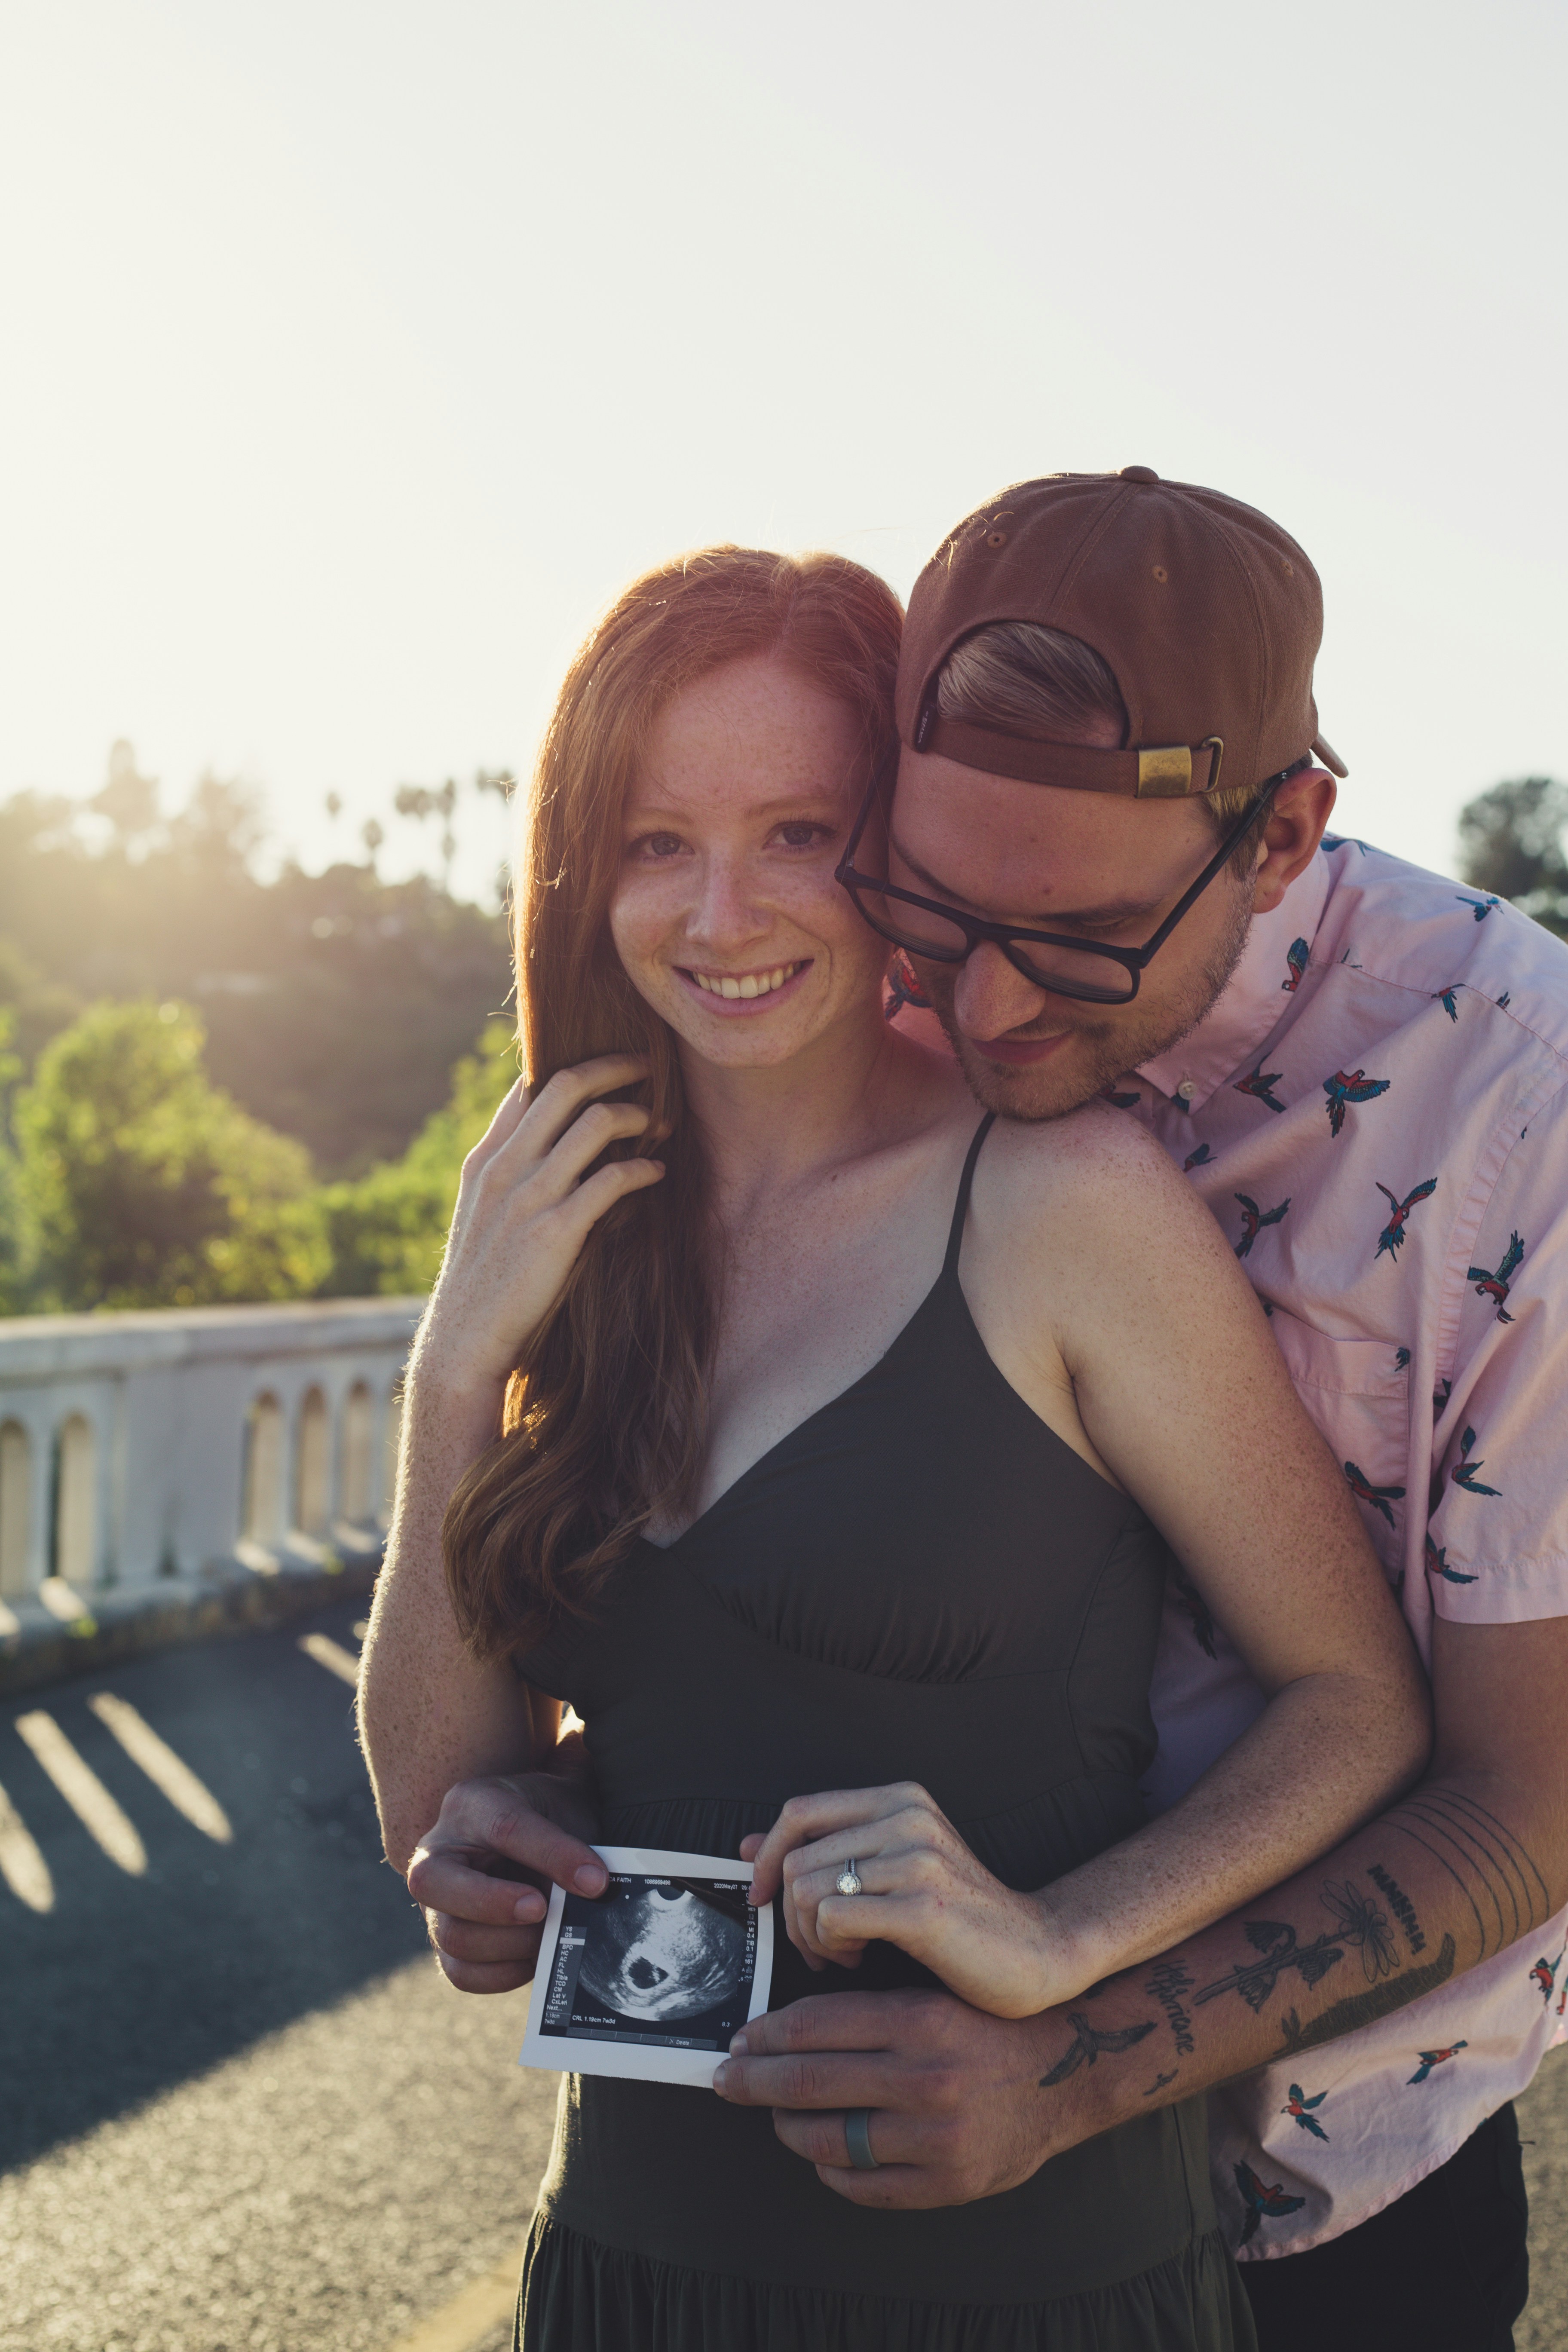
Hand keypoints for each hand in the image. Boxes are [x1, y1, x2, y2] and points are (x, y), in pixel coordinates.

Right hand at [406, 1745, 604, 1993]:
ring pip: (451, 1935)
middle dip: (494, 1903)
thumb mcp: (566, 1812)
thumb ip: (572, 1845)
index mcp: (473, 1804)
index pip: (504, 1827)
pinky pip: (460, 1973)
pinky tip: (535, 1958)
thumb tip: (593, 1889)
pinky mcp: (445, 1942)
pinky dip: (503, 1974)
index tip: (595, 1882)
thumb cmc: (552, 1817)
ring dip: (510, 1944)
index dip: (551, 1855)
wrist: (538, 1832)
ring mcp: (435, 1901)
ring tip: (549, 1936)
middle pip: (433, 1882)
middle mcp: (438, 1851)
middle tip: (543, 1910)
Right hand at [415, 1053, 664, 1415]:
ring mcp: (530, 1198)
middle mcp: (506, 1169)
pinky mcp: (557, 1232)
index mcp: (486, 1160)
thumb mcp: (482, 1214)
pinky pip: (611, 1180)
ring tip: (660, 1121)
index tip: (608, 1061)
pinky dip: (642, 1169)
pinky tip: (658, 1172)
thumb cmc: (482, 1280)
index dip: (571, 1063)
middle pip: (564, 1086)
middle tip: (647, 1066)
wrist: (465, 1341)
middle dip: (613, 1066)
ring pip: (594, 1124)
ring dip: (636, 1114)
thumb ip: (510, 1174)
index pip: (526, 1086)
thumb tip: (550, 1144)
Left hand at [712, 1988, 1092, 2208]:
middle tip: (727, 2079)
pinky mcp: (948, 2183)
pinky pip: (863, 2185)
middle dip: (754, 2081)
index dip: (766, 2035)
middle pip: (809, 2082)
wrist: (1066, 2071)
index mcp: (919, 2020)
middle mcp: (926, 2078)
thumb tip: (782, 2032)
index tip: (740, 2040)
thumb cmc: (984, 2029)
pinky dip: (830, 2170)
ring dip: (787, 2127)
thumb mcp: (929, 1999)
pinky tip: (821, 2155)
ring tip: (776, 2116)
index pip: (814, 2026)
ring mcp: (937, 2137)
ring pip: (827, 2139)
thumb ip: (865, 2015)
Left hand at [744, 1784, 1064, 2016]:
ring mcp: (917, 1857)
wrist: (1035, 1951)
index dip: (769, 1856)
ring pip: (808, 1889)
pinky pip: (833, 1918)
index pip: (800, 1811)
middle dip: (793, 1914)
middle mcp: (908, 1816)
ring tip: (843, 1953)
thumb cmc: (958, 1917)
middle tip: (819, 1946)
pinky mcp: (922, 1904)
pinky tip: (861, 1958)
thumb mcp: (892, 1868)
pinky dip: (832, 1947)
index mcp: (900, 1799)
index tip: (764, 1895)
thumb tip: (750, 1848)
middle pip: (798, 1857)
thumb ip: (828, 1851)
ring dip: (812, 1936)